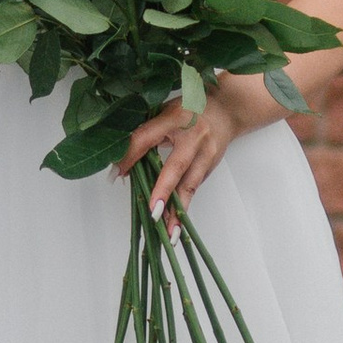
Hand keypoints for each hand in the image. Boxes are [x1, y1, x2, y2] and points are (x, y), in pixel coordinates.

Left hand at [119, 87, 245, 221]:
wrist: (227, 109)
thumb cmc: (189, 109)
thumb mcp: (164, 112)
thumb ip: (146, 133)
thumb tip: (122, 162)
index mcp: (174, 118)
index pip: (146, 138)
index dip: (130, 156)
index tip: (116, 174)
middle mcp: (192, 137)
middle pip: (176, 166)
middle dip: (164, 191)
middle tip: (153, 212)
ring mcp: (205, 153)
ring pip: (190, 185)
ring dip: (178, 211)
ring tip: (169, 233)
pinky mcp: (211, 166)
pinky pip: (194, 188)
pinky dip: (183, 207)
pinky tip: (175, 226)